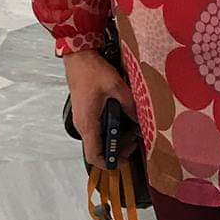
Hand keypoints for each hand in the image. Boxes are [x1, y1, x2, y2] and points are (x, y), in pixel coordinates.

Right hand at [63, 48, 137, 168]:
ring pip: (97, 140)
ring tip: (130, 130)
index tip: (126, 158)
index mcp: (88, 123)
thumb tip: (141, 120)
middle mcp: (82, 125)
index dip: (110, 162)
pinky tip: (121, 119)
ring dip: (114, 139)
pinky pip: (96, 130)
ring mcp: (82, 119)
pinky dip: (109, 130)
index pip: (94, 155)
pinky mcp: (84, 113)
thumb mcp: (116, 87)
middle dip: (117, 150)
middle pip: (97, 150)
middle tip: (134, 140)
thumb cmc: (93, 71)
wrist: (78, 57)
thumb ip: (129, 105)